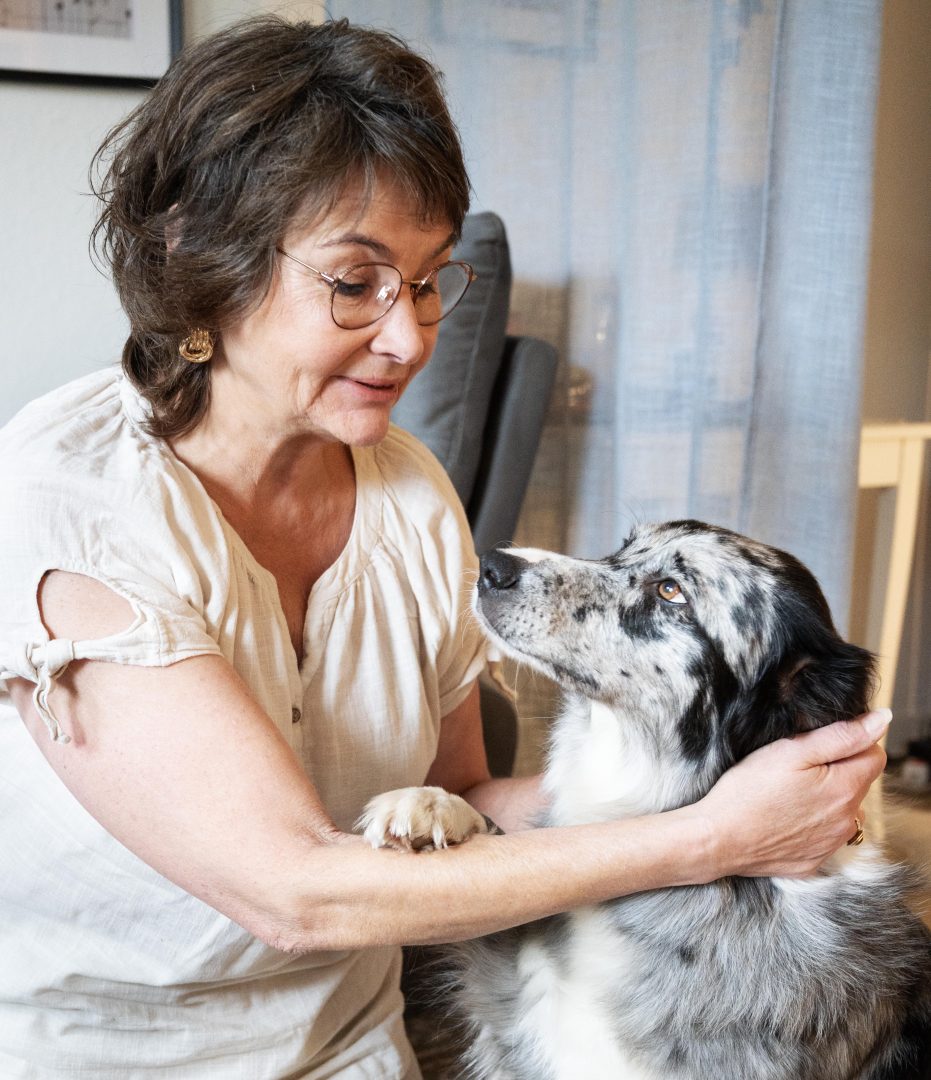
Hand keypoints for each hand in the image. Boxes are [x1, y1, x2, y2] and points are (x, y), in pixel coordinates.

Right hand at [694, 710, 889, 879]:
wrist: (718, 839)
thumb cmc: (748, 790)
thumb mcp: (791, 751)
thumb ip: (841, 736)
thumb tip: (882, 720)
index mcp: (845, 789)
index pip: (874, 756)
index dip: (851, 743)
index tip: (819, 745)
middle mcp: (847, 821)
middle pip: (858, 782)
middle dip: (836, 770)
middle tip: (795, 768)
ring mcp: (831, 844)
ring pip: (843, 810)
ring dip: (826, 798)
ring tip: (787, 794)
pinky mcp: (814, 860)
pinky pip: (824, 835)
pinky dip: (811, 824)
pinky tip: (784, 818)